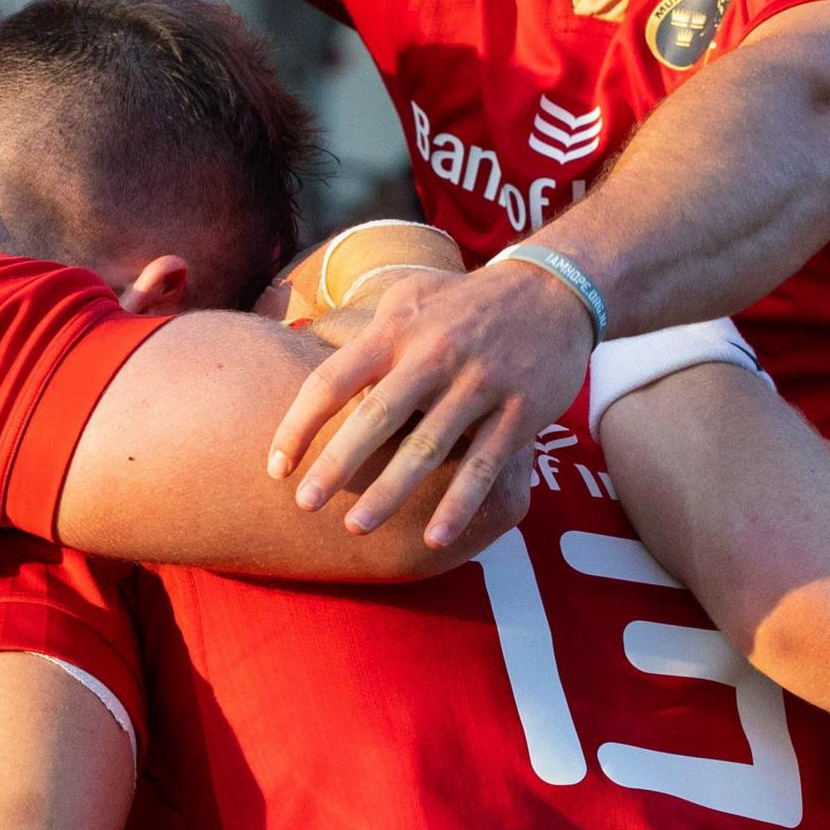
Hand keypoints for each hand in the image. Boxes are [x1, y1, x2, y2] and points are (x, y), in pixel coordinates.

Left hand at [268, 258, 591, 545]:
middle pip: (375, 416)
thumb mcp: (410, 296)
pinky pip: (484, 465)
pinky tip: (435, 538)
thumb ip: (364, 332)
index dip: (299, 425)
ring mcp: (479, 383)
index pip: (334, 379)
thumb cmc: (465, 302)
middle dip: (337, 463)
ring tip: (357, 527)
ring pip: (427, 447)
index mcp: (398, 330)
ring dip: (390, 492)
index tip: (276, 467)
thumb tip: (308, 363)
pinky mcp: (520, 410)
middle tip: (305, 505)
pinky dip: (459, 504)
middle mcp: (434, 355)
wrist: (554, 291)